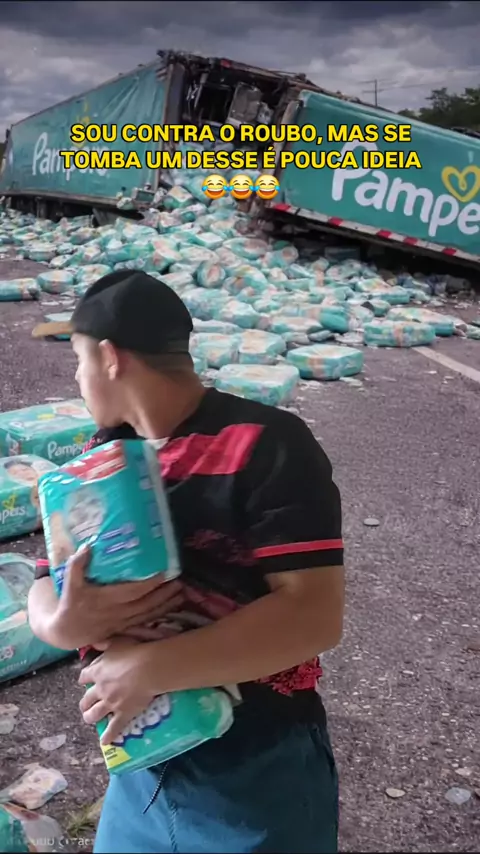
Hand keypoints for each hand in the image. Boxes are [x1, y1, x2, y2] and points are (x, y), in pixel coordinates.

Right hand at [53, 545, 183, 647]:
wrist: (65, 632)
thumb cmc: (70, 604)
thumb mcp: (69, 584)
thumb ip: (77, 565)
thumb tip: (88, 546)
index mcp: (106, 600)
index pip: (133, 591)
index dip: (150, 583)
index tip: (165, 572)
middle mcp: (118, 612)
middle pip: (146, 604)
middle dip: (165, 594)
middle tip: (180, 582)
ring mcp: (122, 622)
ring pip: (149, 614)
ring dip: (166, 605)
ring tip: (181, 594)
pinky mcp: (124, 628)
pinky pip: (145, 623)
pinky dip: (159, 616)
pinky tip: (171, 609)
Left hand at [78, 637, 155, 743]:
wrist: (147, 668)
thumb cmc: (134, 651)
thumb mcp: (117, 641)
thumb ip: (104, 643)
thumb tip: (95, 643)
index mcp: (97, 671)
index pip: (84, 676)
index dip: (83, 680)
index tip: (84, 681)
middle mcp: (100, 689)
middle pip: (86, 699)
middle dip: (84, 703)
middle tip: (86, 705)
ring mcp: (110, 703)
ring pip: (94, 715)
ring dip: (90, 718)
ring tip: (90, 720)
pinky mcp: (122, 714)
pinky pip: (113, 728)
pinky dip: (108, 736)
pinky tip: (105, 741)